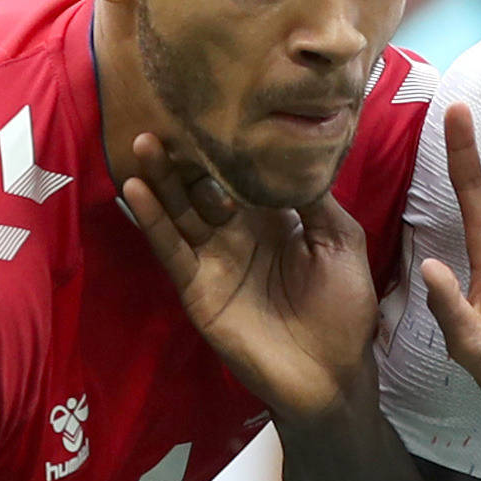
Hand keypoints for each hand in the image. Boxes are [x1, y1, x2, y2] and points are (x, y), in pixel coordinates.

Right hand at [120, 138, 380, 423]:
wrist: (332, 375)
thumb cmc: (344, 310)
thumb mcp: (341, 242)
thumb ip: (316, 200)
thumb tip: (294, 152)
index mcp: (274, 220)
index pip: (242, 174)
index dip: (226, 146)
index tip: (211, 105)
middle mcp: (238, 234)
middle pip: (203, 186)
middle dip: (186, 155)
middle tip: (167, 114)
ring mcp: (213, 261)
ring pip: (180, 211)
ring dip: (160, 179)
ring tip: (145, 142)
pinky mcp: (197, 289)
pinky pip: (171, 249)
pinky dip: (153, 220)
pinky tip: (137, 190)